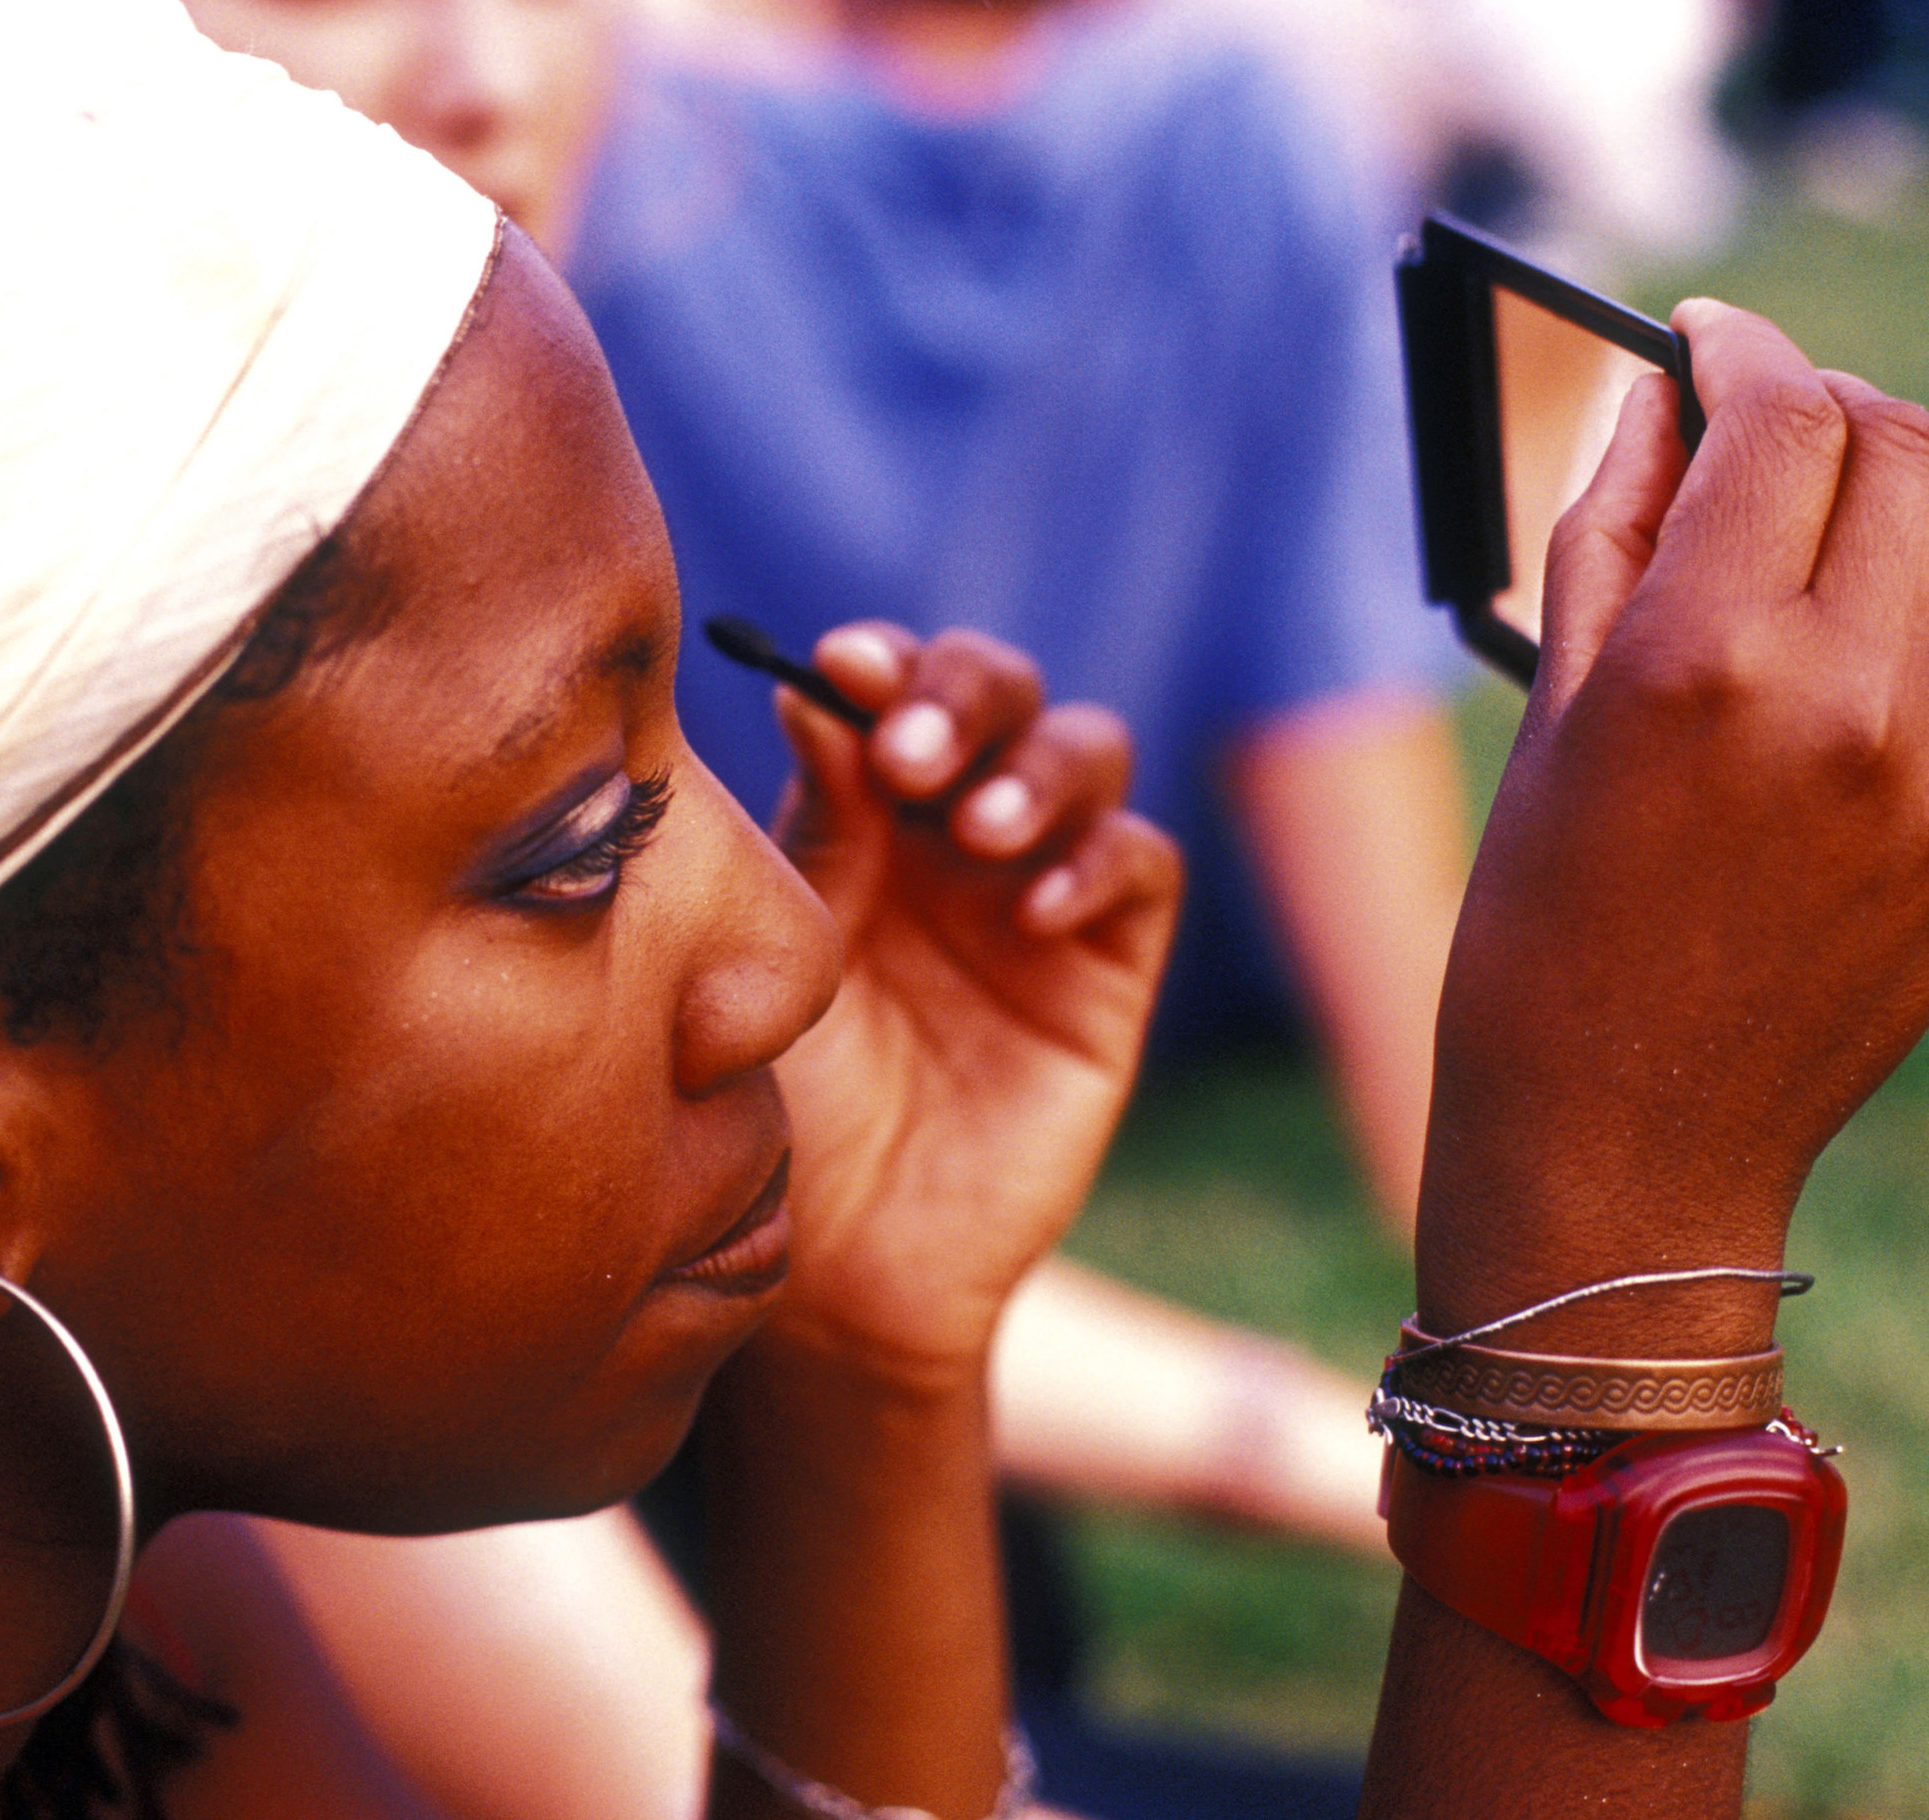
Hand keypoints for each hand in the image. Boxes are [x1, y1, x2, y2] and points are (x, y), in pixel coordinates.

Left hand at [757, 624, 1181, 1383]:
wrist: (841, 1264)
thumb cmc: (787, 1110)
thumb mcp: (788, 953)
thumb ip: (819, 828)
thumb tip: (819, 690)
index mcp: (861, 813)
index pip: (894, 694)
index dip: (885, 665)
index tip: (845, 665)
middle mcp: (952, 835)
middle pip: (1001, 696)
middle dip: (966, 697)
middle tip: (913, 752)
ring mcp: (1037, 891)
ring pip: (1085, 754)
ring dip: (1036, 768)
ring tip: (976, 830)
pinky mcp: (1106, 968)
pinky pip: (1140, 867)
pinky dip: (1096, 861)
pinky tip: (1029, 911)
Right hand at [1422, 300, 1928, 1353]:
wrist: (1623, 1149)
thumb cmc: (1538, 934)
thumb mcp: (1545, 721)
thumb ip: (1605, 536)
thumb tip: (1655, 401)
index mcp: (1709, 660)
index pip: (1779, 416)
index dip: (1740, 347)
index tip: (1706, 334)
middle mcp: (1852, 699)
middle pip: (1901, 448)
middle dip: (1822, 408)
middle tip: (1755, 423)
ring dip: (1900, 510)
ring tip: (1810, 555)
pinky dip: (1921, 637)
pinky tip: (1832, 693)